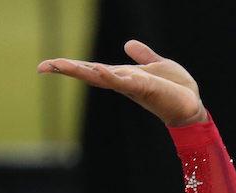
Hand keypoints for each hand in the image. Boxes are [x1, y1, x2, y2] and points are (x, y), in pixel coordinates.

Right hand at [38, 40, 207, 127]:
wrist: (192, 106)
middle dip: (67, 69)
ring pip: (102, 78)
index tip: (48, 64)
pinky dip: (110, 76)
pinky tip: (98, 69)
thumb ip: (143, 55)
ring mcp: (132, 86)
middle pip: (90, 74)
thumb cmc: (176, 88)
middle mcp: (123, 82)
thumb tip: (128, 44)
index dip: (72, 66)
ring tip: (60, 65)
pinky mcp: (144, 89)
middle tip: (43, 66)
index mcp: (123, 76)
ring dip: (81, 71)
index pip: (93, 69)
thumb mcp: (157, 65)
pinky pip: (124, 82)